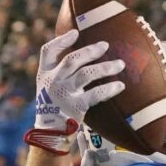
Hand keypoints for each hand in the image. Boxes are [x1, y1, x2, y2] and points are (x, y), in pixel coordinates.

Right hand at [24, 29, 125, 153]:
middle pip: (72, 60)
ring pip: (87, 74)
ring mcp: (64, 94)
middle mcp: (53, 82)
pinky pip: (96, 94)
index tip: (75, 33)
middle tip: (105, 45)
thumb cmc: (54, 106)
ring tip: (120, 64)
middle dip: (90, 51)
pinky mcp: (76, 107)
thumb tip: (80, 53)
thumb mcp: (48, 87)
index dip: (61, 41)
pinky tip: (120, 86)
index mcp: (45, 74)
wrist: (50, 133)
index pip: (48, 51)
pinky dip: (109, 89)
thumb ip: (59, 71)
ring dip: (105, 67)